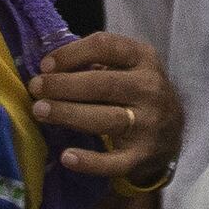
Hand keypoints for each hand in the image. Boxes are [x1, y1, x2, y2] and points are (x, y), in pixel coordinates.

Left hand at [32, 30, 183, 182]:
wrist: (173, 132)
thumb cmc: (137, 91)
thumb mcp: (129, 66)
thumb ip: (96, 61)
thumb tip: (49, 66)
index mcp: (144, 59)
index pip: (106, 46)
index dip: (72, 53)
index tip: (45, 65)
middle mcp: (150, 88)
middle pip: (102, 84)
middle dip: (64, 85)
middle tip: (35, 88)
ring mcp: (148, 124)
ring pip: (106, 119)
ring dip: (69, 114)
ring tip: (40, 111)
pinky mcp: (142, 156)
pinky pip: (114, 162)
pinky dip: (90, 162)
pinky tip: (66, 157)